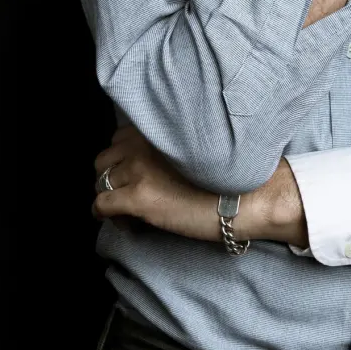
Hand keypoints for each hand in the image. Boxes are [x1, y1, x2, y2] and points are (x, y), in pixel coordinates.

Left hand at [94, 124, 222, 242]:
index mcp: (158, 128)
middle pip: (105, 159)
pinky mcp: (139, 198)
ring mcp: (139, 169)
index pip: (121, 139)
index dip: (125, 159)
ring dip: (111, 195)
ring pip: (101, 181)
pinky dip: (105, 214)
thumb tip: (146, 164)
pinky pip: (102, 205)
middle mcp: (144, 143)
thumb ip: (166, 145)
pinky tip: (123, 221)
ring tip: (129, 211)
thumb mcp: (194, 146)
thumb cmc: (230, 173)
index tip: (136, 175)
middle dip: (114, 176)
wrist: (249, 196)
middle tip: (131, 194)